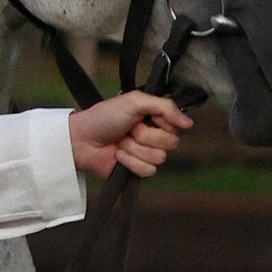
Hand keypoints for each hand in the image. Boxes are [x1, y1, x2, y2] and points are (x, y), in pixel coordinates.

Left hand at [68, 90, 192, 182]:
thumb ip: (165, 106)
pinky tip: (118, 155)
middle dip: (145, 135)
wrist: (82, 139)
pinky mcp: (138, 170)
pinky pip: (148, 171)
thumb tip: (190, 123)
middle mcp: (154, 135)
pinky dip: (130, 162)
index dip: (161, 122)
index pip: (177, 126)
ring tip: (121, 141)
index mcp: (155, 117)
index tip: (144, 116)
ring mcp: (146, 154)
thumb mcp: (134, 100)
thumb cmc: (104, 116)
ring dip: (135, 148)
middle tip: (129, 129)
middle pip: (171, 143)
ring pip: (159, 158)